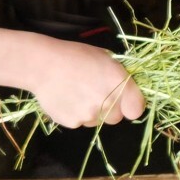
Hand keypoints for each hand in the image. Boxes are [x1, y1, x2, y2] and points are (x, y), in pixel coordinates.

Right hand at [28, 39, 145, 129]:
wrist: (42, 65)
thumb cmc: (75, 56)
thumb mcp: (105, 59)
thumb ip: (119, 78)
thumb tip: (126, 91)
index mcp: (119, 83)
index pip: (136, 109)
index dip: (131, 105)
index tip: (125, 101)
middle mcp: (107, 102)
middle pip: (116, 118)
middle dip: (110, 109)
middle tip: (96, 94)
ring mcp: (89, 115)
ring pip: (97, 121)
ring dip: (92, 112)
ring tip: (77, 93)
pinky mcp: (73, 123)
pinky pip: (80, 122)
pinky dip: (75, 113)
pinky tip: (67, 98)